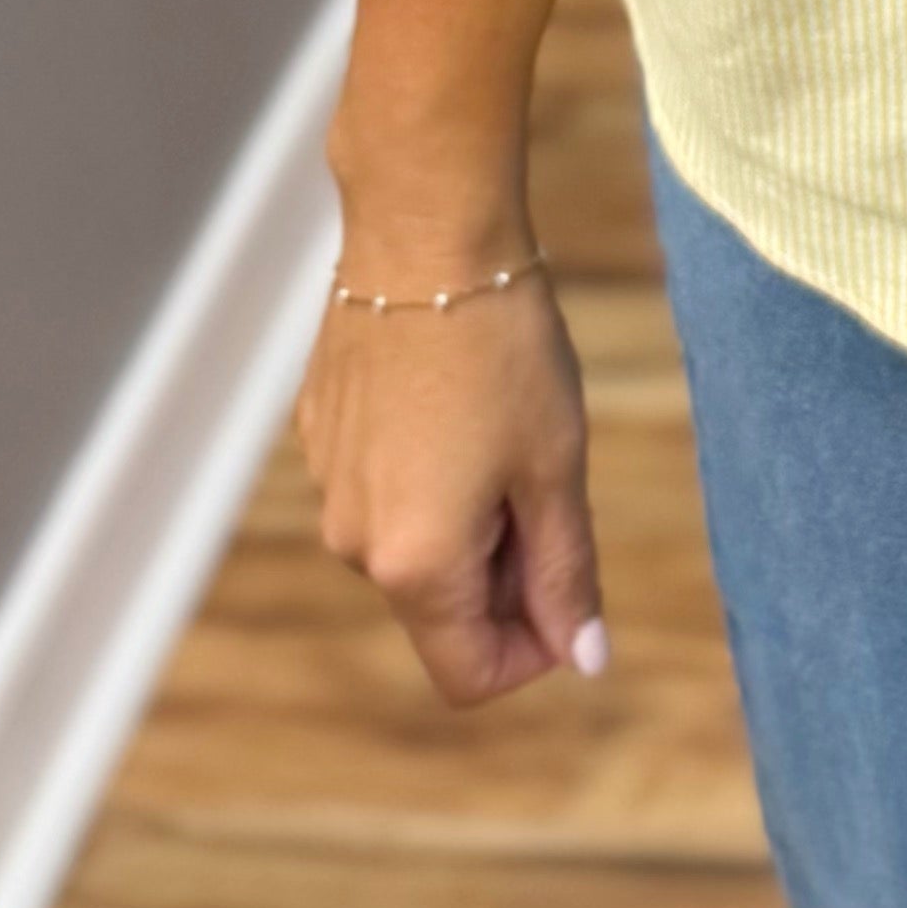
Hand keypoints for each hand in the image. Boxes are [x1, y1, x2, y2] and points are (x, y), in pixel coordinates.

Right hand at [296, 247, 606, 707]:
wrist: (424, 232)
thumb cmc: (503, 348)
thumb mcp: (555, 465)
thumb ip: (567, 574)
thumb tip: (587, 660)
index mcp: (414, 565)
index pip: (470, 675)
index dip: (535, 650)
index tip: (573, 582)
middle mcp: (354, 543)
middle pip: (443, 609)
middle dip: (506, 573)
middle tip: (549, 477)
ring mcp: (328, 486)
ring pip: (414, 545)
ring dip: (469, 518)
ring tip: (504, 425)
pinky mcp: (320, 434)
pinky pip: (384, 487)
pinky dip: (429, 470)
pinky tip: (457, 395)